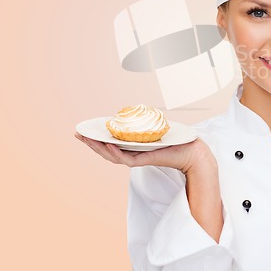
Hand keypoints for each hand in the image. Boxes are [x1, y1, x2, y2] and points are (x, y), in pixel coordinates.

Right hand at [74, 133, 216, 175]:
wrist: (192, 151)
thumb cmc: (177, 140)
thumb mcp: (156, 127)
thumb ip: (145, 122)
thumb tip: (136, 110)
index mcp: (134, 147)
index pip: (110, 144)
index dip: (96, 139)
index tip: (83, 132)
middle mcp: (133, 154)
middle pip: (107, 151)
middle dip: (91, 143)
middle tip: (78, 134)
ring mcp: (138, 158)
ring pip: (113, 156)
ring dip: (99, 148)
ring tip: (87, 140)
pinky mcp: (145, 160)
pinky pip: (126, 159)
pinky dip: (115, 152)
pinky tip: (108, 145)